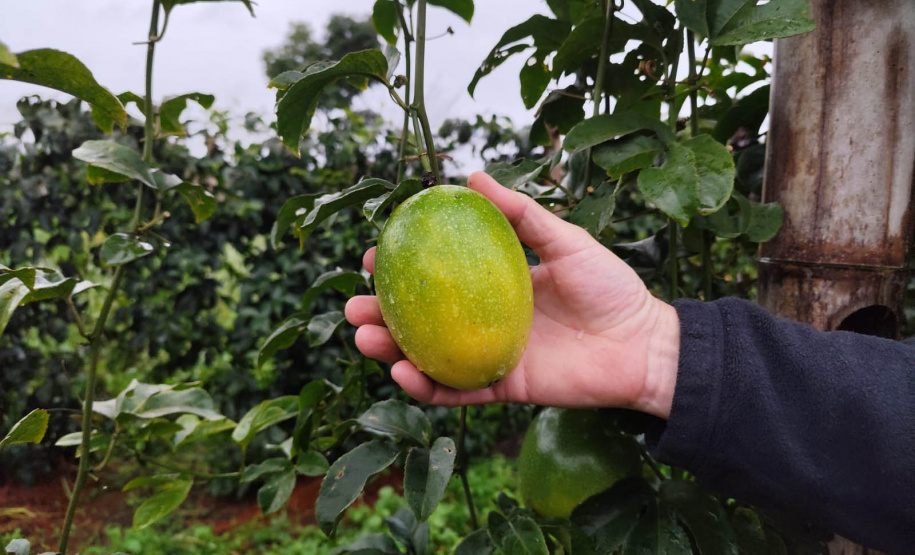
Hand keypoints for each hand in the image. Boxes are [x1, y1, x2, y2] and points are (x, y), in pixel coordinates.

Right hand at [345, 172, 680, 418]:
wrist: (644, 344)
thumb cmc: (610, 288)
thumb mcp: (564, 240)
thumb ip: (521, 213)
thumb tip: (473, 176)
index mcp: (494, 286)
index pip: (436, 278)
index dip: (401, 270)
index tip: (374, 257)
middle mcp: (484, 321)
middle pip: (421, 321)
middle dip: (381, 315)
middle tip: (355, 305)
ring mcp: (490, 356)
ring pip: (428, 358)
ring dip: (390, 353)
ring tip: (364, 338)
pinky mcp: (503, 388)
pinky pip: (457, 392)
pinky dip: (426, 388)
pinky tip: (402, 374)